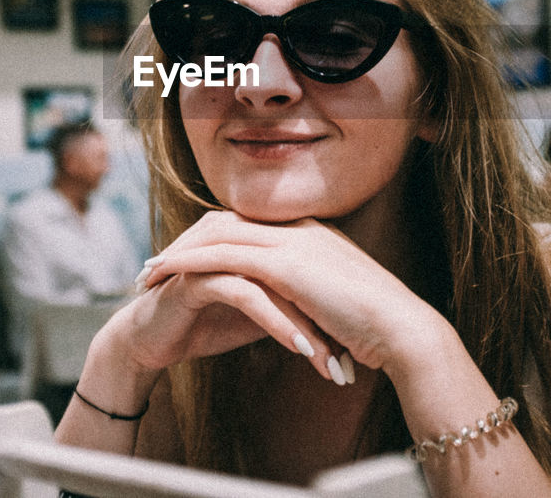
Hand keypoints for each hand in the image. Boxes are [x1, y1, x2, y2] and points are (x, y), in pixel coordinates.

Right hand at [108, 254, 339, 382]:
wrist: (149, 342)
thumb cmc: (204, 325)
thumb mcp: (257, 317)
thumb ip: (289, 305)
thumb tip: (332, 322)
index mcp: (256, 245)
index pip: (306, 274)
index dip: (332, 310)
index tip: (356, 348)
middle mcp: (240, 244)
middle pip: (297, 277)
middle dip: (325, 320)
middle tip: (350, 357)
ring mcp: (219, 256)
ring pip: (277, 286)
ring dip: (306, 323)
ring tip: (328, 357)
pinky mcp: (199, 276)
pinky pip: (247, 295)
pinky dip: (276, 321)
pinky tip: (296, 346)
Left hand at [140, 210, 445, 378]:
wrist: (403, 329)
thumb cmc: (379, 327)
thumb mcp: (342, 303)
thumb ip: (317, 296)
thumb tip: (303, 312)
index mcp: (314, 235)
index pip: (251, 226)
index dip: (214, 240)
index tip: (186, 257)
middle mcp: (300, 229)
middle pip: (226, 222)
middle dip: (186, 241)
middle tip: (155, 263)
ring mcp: (292, 241)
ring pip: (218, 234)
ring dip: (178, 251)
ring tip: (148, 273)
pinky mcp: (284, 264)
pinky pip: (223, 254)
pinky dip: (188, 262)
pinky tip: (164, 275)